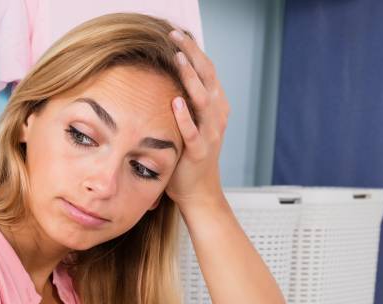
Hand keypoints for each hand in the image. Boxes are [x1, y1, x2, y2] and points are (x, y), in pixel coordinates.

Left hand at [166, 29, 229, 207]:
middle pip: (208, 77)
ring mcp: (210, 133)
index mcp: (214, 105)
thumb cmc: (189, 155)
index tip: (177, 33)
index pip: (207, 70)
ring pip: (204, 100)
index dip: (194, 50)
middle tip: (176, 36)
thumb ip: (186, 100)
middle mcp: (216, 116)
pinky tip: (176, 101)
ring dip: (191, 79)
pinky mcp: (199, 152)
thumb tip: (166, 75)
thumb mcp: (190, 121)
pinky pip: (193, 132)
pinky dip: (186, 116)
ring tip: (178, 60)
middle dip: (192, 54)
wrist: (198, 191)